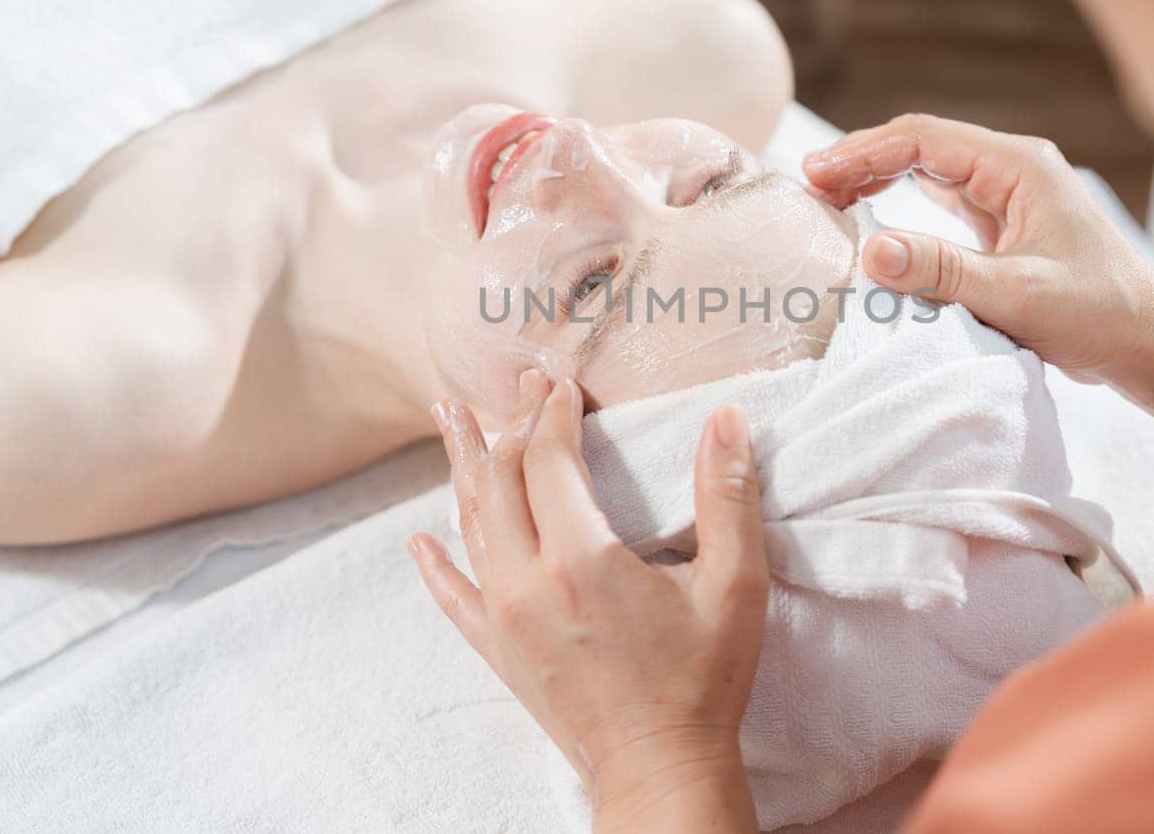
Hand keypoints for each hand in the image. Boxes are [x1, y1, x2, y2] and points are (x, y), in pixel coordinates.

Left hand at [408, 371, 766, 830]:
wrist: (660, 771)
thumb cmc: (703, 681)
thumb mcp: (735, 586)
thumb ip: (727, 496)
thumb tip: (727, 420)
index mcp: (582, 559)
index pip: (550, 460)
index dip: (555, 413)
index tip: (563, 382)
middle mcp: (529, 584)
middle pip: (503, 480)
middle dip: (513, 424)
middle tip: (522, 383)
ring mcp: (506, 620)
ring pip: (471, 525)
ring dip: (464, 466)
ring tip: (450, 417)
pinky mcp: (500, 652)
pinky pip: (454, 598)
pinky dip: (435, 564)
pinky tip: (418, 540)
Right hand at [803, 112, 1153, 386]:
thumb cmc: (1102, 316)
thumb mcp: (1017, 295)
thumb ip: (942, 272)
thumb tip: (870, 250)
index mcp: (1021, 167)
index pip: (924, 140)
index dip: (863, 152)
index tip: (816, 174)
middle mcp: (1015, 171)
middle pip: (922, 148)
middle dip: (863, 162)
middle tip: (809, 187)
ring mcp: (1012, 198)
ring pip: (930, 173)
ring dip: (880, 181)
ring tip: (830, 199)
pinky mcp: (1009, 229)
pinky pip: (945, 204)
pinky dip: (904, 207)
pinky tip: (876, 218)